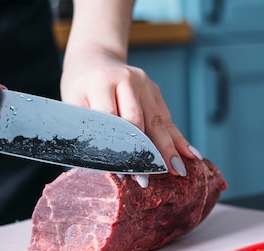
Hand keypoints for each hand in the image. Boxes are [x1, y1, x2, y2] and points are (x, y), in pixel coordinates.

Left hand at [60, 50, 202, 179]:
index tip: (121, 173)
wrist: (94, 58)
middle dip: (144, 153)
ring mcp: (145, 84)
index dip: (117, 148)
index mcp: (100, 83)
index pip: (112, 120)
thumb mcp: (72, 105)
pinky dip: (178, 138)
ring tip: (178, 171)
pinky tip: (191, 155)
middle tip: (147, 180)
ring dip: (168, 149)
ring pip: (158, 121)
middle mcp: (126, 80)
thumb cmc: (80, 88)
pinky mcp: (155, 91)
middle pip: (139, 121)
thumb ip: (85, 130)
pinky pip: (167, 119)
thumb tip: (95, 167)